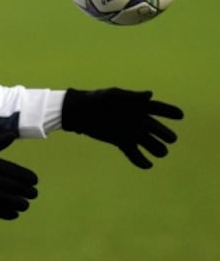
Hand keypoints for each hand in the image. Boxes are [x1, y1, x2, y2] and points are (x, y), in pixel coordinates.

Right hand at [0, 133, 37, 218]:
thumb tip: (12, 135)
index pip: (12, 171)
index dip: (26, 177)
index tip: (35, 181)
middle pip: (10, 187)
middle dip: (25, 192)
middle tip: (34, 194)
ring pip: (2, 200)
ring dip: (17, 204)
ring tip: (26, 205)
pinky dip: (4, 213)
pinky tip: (15, 215)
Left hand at [61, 88, 183, 168]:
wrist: (80, 113)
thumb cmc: (96, 99)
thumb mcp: (113, 95)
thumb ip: (132, 96)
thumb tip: (150, 95)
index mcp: (137, 106)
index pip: (157, 108)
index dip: (169, 111)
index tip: (181, 115)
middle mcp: (137, 120)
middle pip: (155, 128)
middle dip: (164, 133)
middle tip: (171, 139)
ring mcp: (130, 132)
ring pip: (147, 142)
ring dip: (155, 148)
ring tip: (162, 153)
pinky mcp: (121, 142)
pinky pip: (134, 153)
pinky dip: (140, 160)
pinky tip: (147, 165)